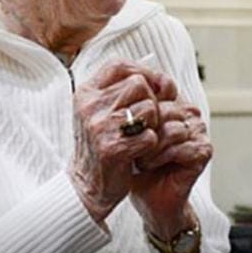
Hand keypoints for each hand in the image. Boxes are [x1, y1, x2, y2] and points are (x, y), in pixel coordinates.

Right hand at [70, 60, 178, 224]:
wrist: (87, 187)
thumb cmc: (101, 146)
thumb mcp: (102, 112)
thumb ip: (124, 91)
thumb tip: (165, 79)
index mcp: (86, 94)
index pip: (119, 65)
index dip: (143, 71)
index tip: (154, 87)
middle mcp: (90, 107)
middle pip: (139, 84)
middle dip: (152, 100)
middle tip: (148, 120)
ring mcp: (100, 127)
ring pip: (149, 108)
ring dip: (154, 124)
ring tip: (143, 136)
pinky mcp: (113, 149)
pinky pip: (150, 135)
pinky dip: (152, 144)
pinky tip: (142, 152)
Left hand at [129, 102, 210, 241]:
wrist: (148, 198)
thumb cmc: (136, 165)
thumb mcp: (128, 133)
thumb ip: (130, 110)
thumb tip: (121, 91)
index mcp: (172, 103)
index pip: (158, 89)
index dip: (138, 108)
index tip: (125, 128)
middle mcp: (188, 113)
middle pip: (164, 109)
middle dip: (143, 130)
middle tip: (130, 147)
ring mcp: (198, 131)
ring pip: (173, 129)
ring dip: (150, 147)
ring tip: (138, 158)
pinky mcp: (203, 151)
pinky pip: (180, 147)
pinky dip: (160, 157)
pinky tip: (148, 165)